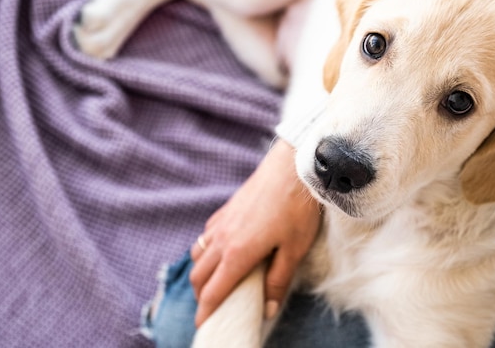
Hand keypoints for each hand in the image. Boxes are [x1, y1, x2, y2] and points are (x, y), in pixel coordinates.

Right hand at [189, 139, 320, 326]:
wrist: (292, 168)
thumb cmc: (296, 209)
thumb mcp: (294, 250)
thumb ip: (278, 280)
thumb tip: (268, 309)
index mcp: (237, 254)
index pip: (213, 291)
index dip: (206, 311)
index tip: (203, 325)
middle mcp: (221, 239)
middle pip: (198, 275)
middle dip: (200, 295)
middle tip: (212, 307)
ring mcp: (221, 223)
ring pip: (197, 255)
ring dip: (200, 273)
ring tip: (214, 283)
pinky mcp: (225, 210)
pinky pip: (205, 236)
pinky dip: (205, 250)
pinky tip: (219, 251)